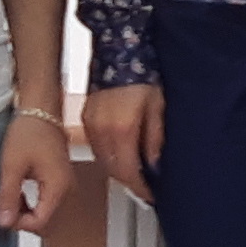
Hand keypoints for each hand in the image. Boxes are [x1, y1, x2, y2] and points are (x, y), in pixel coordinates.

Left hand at [0, 110, 70, 235]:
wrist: (41, 111)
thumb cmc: (29, 132)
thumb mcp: (12, 165)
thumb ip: (8, 196)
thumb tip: (4, 222)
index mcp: (57, 187)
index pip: (41, 223)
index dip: (20, 224)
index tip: (3, 213)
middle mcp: (67, 189)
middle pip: (47, 222)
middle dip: (24, 220)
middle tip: (5, 206)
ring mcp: (65, 185)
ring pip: (47, 214)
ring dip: (28, 212)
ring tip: (10, 198)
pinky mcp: (61, 181)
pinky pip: (48, 203)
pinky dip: (32, 204)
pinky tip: (19, 194)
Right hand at [80, 84, 163, 205]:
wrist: (119, 52)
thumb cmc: (143, 75)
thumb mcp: (159, 107)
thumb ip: (155, 139)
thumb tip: (155, 164)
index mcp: (122, 129)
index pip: (129, 171)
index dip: (140, 188)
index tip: (151, 195)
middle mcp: (102, 130)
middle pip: (114, 170)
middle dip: (130, 182)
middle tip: (145, 187)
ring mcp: (91, 125)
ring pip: (103, 161)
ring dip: (119, 171)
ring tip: (137, 174)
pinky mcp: (86, 118)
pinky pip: (97, 147)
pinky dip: (109, 156)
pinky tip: (122, 155)